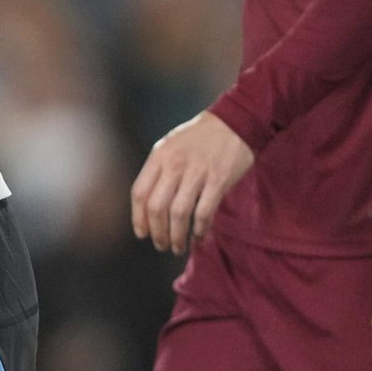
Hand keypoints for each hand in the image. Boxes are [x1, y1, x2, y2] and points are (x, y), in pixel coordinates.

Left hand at [131, 111, 254, 253]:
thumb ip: (158, 171)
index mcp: (159, 156)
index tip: (142, 234)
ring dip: (177, 237)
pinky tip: (199, 237)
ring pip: (179, 214)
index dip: (138, 218)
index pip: (139, 193)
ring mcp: (197, 172)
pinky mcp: (219, 180)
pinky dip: (199, 230)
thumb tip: (147, 207)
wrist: (233, 122)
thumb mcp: (170, 146)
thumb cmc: (198, 139)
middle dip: (157, 232)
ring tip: (178, 247)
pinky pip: (204, 213)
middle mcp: (175, 164)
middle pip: (157, 208)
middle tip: (162, 245)